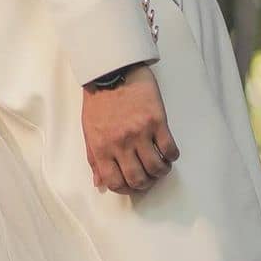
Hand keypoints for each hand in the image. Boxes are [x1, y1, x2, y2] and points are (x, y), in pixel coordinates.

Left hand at [81, 65, 179, 195]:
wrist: (113, 70)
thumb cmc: (99, 101)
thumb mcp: (89, 131)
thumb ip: (94, 158)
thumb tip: (100, 183)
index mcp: (101, 147)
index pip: (114, 182)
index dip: (126, 190)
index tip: (132, 185)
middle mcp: (120, 143)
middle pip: (137, 179)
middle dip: (145, 184)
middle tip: (149, 178)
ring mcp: (139, 133)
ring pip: (156, 167)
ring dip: (161, 172)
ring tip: (161, 166)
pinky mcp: (157, 121)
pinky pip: (169, 149)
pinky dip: (171, 156)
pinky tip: (168, 153)